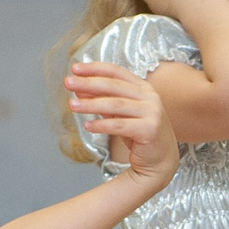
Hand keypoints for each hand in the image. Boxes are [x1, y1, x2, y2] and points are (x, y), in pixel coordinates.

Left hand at [67, 63, 177, 188]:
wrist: (160, 159)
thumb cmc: (139, 133)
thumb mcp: (119, 113)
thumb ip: (102, 101)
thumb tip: (78, 90)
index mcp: (142, 87)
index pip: (116, 71)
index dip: (95, 68)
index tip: (75, 69)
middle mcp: (149, 97)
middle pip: (114, 86)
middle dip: (88, 83)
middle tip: (68, 83)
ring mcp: (152, 112)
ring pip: (116, 105)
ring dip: (91, 104)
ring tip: (71, 105)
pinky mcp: (150, 129)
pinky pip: (120, 126)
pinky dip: (102, 125)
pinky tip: (87, 126)